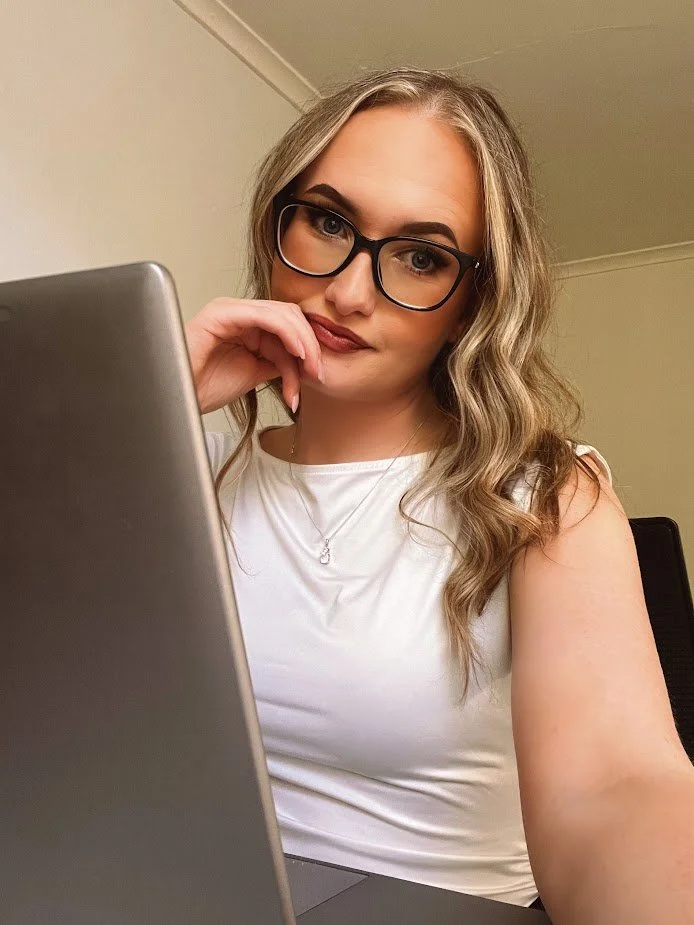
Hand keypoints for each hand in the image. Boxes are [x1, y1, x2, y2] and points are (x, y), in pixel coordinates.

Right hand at [184, 298, 324, 414]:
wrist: (178, 400)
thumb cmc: (205, 388)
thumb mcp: (255, 373)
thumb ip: (279, 362)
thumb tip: (306, 361)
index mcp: (245, 323)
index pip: (288, 324)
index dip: (309, 346)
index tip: (317, 374)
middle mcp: (238, 312)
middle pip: (290, 316)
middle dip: (310, 346)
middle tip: (317, 374)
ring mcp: (230, 309)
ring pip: (283, 315)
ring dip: (303, 344)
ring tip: (307, 372)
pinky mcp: (222, 313)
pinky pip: (266, 316)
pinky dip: (288, 334)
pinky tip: (297, 354)